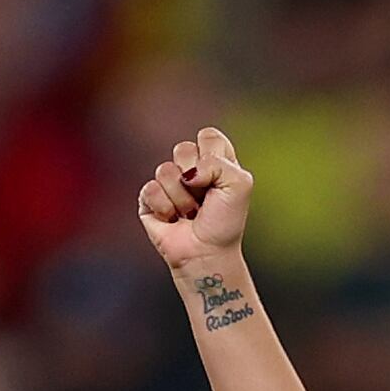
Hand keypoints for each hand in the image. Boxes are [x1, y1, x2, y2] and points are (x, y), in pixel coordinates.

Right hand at [138, 125, 252, 274]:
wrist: (207, 255)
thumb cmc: (225, 223)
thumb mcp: (240, 184)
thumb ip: (219, 161)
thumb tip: (187, 172)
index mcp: (214, 160)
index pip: (207, 136)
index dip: (212, 155)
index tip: (219, 180)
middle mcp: (191, 169)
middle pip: (183, 149)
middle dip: (196, 179)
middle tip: (204, 201)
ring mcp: (169, 183)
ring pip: (165, 169)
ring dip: (182, 198)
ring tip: (190, 214)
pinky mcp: (150, 199)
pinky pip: (151, 189)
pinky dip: (165, 208)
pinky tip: (173, 220)